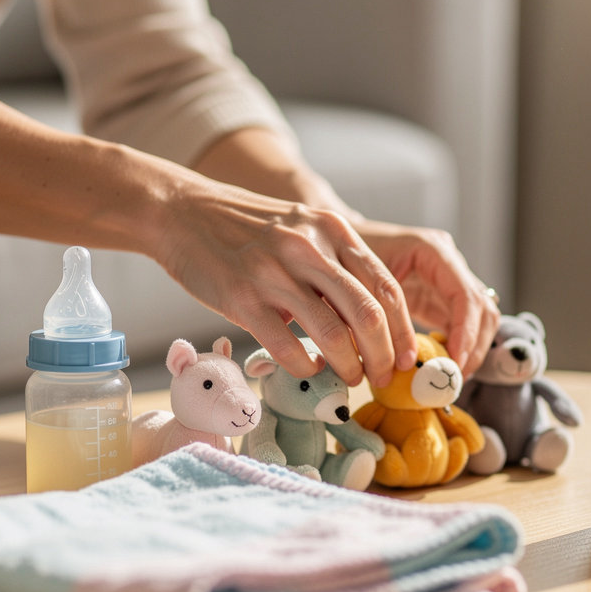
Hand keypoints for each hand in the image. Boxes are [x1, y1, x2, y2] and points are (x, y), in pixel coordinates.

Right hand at [159, 178, 419, 387]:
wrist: (183, 212)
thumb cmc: (249, 230)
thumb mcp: (304, 229)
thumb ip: (336, 265)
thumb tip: (372, 322)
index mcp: (333, 229)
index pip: (386, 287)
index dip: (404, 330)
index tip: (407, 356)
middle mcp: (309, 248)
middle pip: (368, 314)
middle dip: (384, 356)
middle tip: (384, 377)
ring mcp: (274, 273)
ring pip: (333, 334)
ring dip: (350, 367)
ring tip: (351, 379)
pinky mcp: (242, 298)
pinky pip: (288, 347)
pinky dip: (306, 368)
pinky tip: (308, 370)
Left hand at [355, 219, 500, 376]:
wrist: (334, 243)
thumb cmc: (341, 255)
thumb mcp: (354, 278)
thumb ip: (374, 309)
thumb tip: (384, 354)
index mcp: (432, 250)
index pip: (465, 295)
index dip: (466, 332)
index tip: (454, 362)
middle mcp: (448, 262)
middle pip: (483, 308)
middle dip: (474, 346)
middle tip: (455, 377)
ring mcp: (448, 281)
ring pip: (481, 319)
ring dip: (471, 350)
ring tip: (451, 377)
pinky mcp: (441, 299)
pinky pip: (462, 326)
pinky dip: (458, 349)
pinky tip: (443, 367)